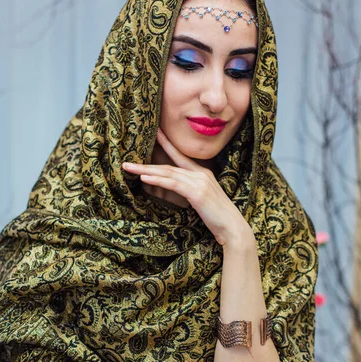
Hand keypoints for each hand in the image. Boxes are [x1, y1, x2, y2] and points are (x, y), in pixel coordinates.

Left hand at [122, 128, 251, 246]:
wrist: (233, 228)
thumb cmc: (218, 217)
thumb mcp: (203, 200)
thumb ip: (191, 191)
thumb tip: (176, 190)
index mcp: (202, 173)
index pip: (179, 156)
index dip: (166, 144)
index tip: (154, 133)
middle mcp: (200, 174)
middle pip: (168, 165)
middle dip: (147, 162)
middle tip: (128, 160)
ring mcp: (199, 182)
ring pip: (167, 173)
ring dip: (146, 170)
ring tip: (129, 168)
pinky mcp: (197, 193)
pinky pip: (173, 184)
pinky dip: (157, 179)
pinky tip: (145, 177)